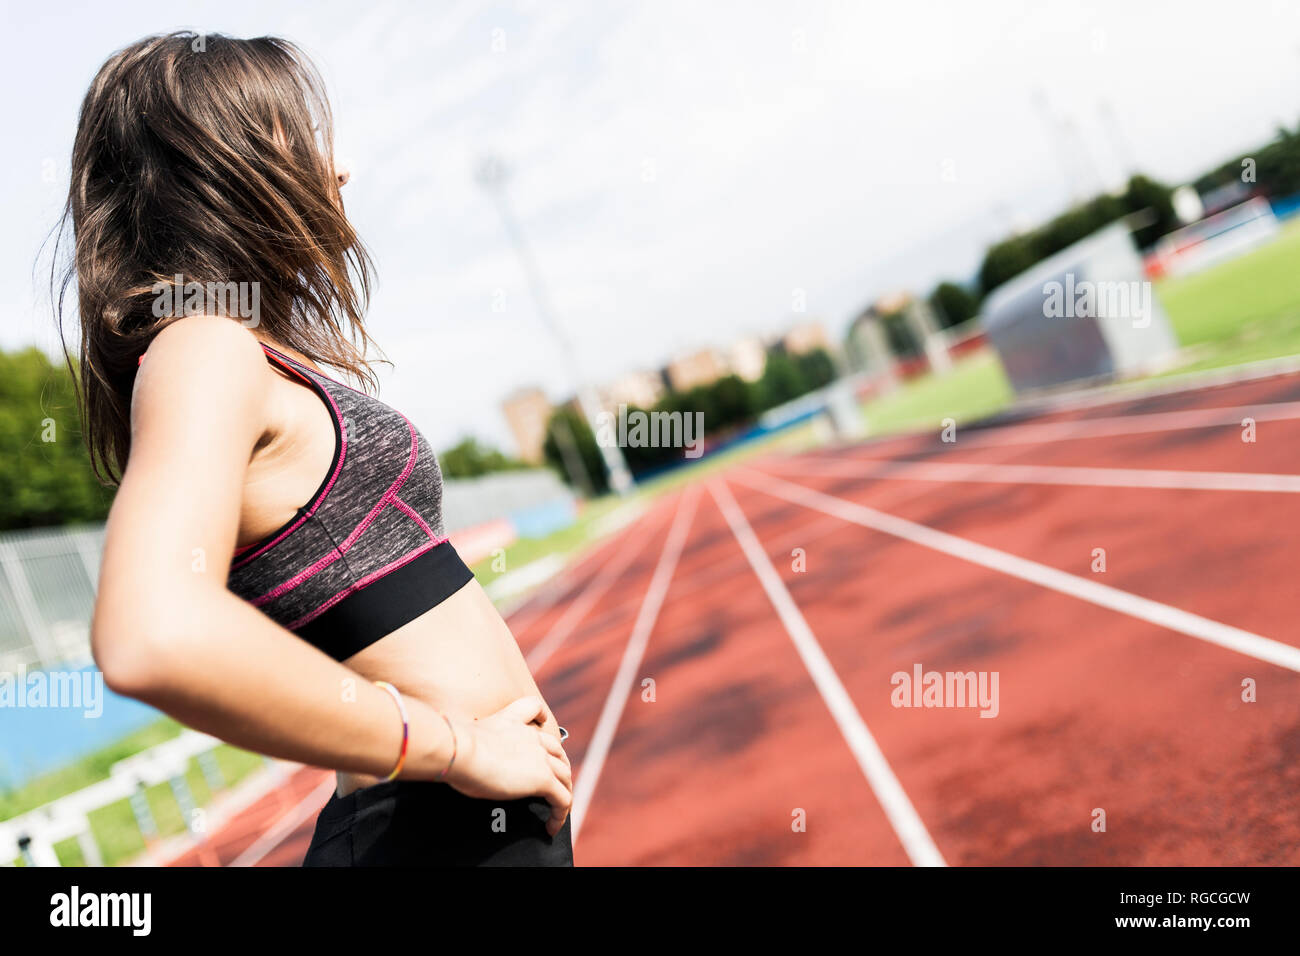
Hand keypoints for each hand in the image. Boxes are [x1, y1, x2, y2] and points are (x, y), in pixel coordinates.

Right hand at [442, 696, 572, 836]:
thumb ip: (473, 742)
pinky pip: (563, 799)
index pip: (538, 713)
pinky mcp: (543, 779)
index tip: (542, 736)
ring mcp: (541, 758)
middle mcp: (532, 737)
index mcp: (514, 721)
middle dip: (559, 767)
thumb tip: (457, 754)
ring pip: (565, 776)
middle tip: (553, 784)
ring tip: (557, 811)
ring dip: (564, 793)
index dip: (541, 724)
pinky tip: (552, 827)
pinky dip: (561, 815)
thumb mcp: (468, 737)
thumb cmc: (455, 747)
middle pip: (558, 751)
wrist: (461, 750)